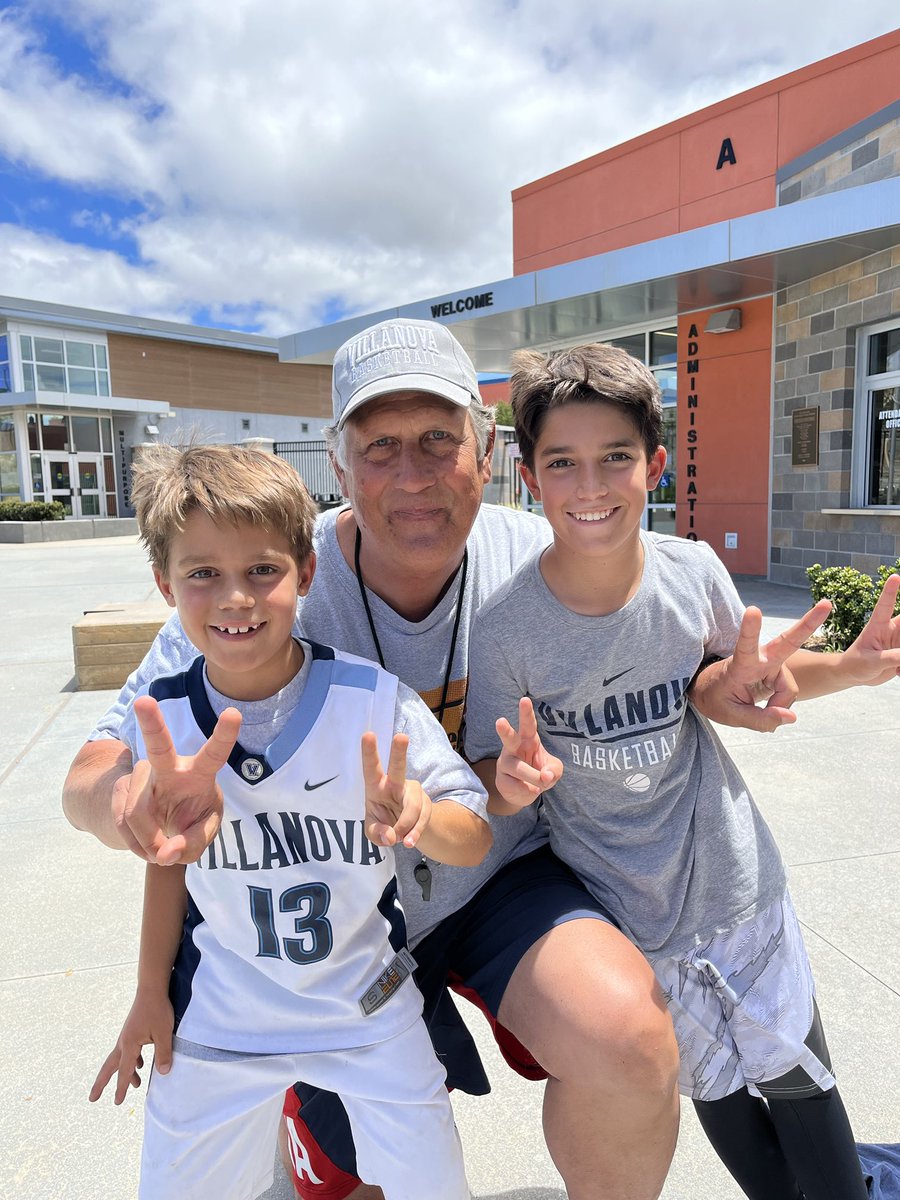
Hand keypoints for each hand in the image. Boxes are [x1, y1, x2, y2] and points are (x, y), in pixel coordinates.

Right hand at [89, 990, 173, 1105]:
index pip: (124, 1071)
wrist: (151, 988)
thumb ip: (163, 1054)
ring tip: (134, 1085)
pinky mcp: (133, 1030)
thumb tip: (162, 1073)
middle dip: (102, 1083)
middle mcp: (124, 1042)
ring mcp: (127, 1035)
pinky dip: (133, 1060)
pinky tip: (141, 1063)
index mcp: (129, 1045)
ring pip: (120, 1059)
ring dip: (125, 1072)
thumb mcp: (164, 1033)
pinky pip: (129, 1050)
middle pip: (110, 1067)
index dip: (121, 1088)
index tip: (117, 1102)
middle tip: (92, 1098)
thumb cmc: (158, 1010)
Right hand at [115, 696, 241, 864]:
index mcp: (200, 773)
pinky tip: (146, 846)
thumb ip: (193, 844)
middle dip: (151, 723)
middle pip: (158, 746)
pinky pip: (122, 825)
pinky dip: (136, 845)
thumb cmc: (192, 816)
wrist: (159, 822)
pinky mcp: (119, 789)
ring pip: (138, 815)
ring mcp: (141, 776)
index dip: (224, 735)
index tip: (233, 712)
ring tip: (161, 852)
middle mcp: (169, 767)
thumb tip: (165, 853)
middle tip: (143, 701)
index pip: (214, 754)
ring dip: (149, 845)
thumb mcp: (203, 832)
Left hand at [361, 732, 431, 849]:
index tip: (368, 734)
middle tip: (401, 736)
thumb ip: (376, 834)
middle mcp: (396, 784)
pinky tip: (409, 841)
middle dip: (399, 752)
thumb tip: (390, 835)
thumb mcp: (373, 832)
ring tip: (399, 839)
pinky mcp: (426, 803)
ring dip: (405, 826)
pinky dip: (414, 833)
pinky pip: (422, 818)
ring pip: (412, 806)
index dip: (369, 752)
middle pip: (398, 767)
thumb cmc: (384, 825)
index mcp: (376, 787)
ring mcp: (413, 792)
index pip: (371, 768)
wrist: (407, 833)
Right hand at [495, 697, 562, 809]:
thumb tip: (546, 776)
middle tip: (500, 721)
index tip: (525, 700)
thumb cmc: (540, 773)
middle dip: (505, 730)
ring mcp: (505, 763)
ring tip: (543, 783)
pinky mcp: (501, 779)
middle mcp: (513, 748)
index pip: (528, 724)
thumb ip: (554, 770)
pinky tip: (531, 789)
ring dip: (534, 777)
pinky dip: (528, 790)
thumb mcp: (554, 770)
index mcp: (528, 740)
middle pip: (509, 738)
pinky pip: (515, 785)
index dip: (526, 712)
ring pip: (518, 768)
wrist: (524, 793)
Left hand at [689, 600, 831, 731]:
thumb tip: (791, 717)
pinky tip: (767, 705)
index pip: (746, 646)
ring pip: (788, 690)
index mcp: (742, 664)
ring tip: (760, 711)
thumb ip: (760, 720)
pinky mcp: (779, 671)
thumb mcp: (731, 716)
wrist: (712, 693)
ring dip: (778, 705)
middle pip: (787, 642)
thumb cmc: (716, 698)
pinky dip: (780, 705)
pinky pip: (788, 693)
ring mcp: (772, 664)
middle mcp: (761, 659)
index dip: (750, 629)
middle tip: (826, 604)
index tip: (753, 609)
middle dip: (808, 624)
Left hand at [839, 574, 899, 686]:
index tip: (895, 577)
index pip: (885, 605)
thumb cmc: (856, 664)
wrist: (855, 675)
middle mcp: (891, 629)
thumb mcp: (871, 662)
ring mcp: (899, 640)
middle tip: (899, 638)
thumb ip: (890, 657)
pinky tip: (898, 673)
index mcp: (878, 626)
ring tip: (897, 668)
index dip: (890, 591)